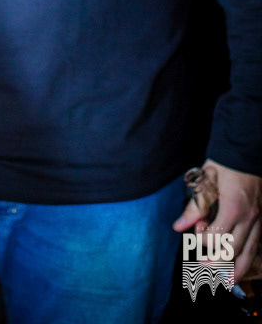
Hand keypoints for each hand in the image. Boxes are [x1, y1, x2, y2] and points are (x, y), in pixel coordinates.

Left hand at [173, 159, 261, 277]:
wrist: (246, 150)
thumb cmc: (226, 163)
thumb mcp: (205, 179)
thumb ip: (194, 206)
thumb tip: (178, 227)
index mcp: (233, 206)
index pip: (216, 236)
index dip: (202, 239)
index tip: (195, 232)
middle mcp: (250, 216)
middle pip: (234, 250)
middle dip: (216, 262)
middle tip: (201, 267)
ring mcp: (259, 219)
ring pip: (250, 253)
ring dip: (237, 269)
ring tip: (226, 281)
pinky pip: (257, 244)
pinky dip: (249, 258)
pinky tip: (240, 265)